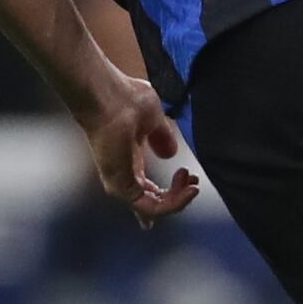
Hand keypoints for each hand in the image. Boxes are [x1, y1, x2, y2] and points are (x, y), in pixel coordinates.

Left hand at [81, 74, 200, 222]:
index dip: (164, 197)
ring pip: (154, 207)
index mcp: (129, 157)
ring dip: (179, 199)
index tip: (185, 193)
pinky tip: (189, 190)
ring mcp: (121, 181)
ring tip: (193, 185)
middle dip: (177, 196)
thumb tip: (171, 152)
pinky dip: (173, 203)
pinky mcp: (121, 187)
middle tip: (193, 183)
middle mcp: (124, 172)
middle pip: (152, 200)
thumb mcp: (154, 119)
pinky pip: (151, 207)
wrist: (109, 96)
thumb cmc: (124, 99)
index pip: (144, 188)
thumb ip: (163, 137)